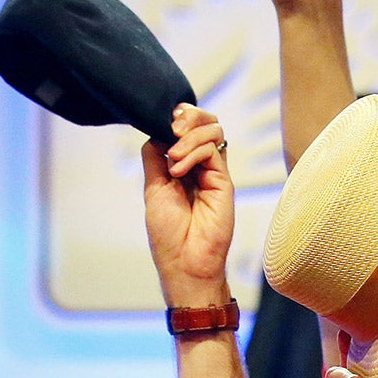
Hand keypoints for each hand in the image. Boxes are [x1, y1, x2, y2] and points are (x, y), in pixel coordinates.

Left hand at [144, 104, 233, 300]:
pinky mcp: (224, 181)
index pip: (185, 128)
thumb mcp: (153, 187)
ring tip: (175, 157)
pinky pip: (213, 151)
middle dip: (188, 117)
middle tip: (173, 130)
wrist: (184, 261)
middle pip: (203, 122)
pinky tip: (179, 170)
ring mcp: (214, 173)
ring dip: (190, 135)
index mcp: (182, 165)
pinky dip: (193, 152)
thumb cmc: (168, 232)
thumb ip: (155, 156)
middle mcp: (200, 166)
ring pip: (212, 130)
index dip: (177, 117)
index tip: (164, 121)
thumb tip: (157, 129)